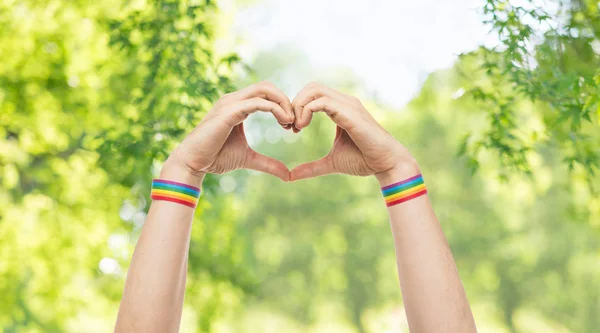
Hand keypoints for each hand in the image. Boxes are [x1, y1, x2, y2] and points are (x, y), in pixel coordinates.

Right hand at [162, 81, 294, 185]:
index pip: (266, 93)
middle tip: (295, 122)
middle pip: (267, 86)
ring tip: (291, 122)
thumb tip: (288, 175)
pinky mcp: (229, 112)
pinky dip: (275, 109)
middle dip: (286, 101)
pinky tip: (284, 122)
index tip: (292, 126)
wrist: (193, 163)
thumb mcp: (248, 159)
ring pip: (264, 89)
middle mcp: (234, 100)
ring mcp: (230, 103)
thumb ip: (268, 164)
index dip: (283, 105)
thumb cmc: (215, 158)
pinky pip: (257, 102)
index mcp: (238, 106)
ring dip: (283, 103)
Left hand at [290, 82, 418, 184]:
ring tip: (296, 127)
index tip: (292, 129)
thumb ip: (311, 167)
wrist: (386, 164)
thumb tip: (290, 176)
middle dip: (295, 103)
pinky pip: (322, 102)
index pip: (313, 94)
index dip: (297, 107)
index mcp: (340, 109)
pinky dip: (306, 111)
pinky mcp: (350, 113)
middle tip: (290, 126)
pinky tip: (303, 127)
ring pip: (314, 90)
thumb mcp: (331, 163)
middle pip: (311, 87)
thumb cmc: (364, 161)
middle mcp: (344, 102)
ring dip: (299, 106)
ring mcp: (348, 105)